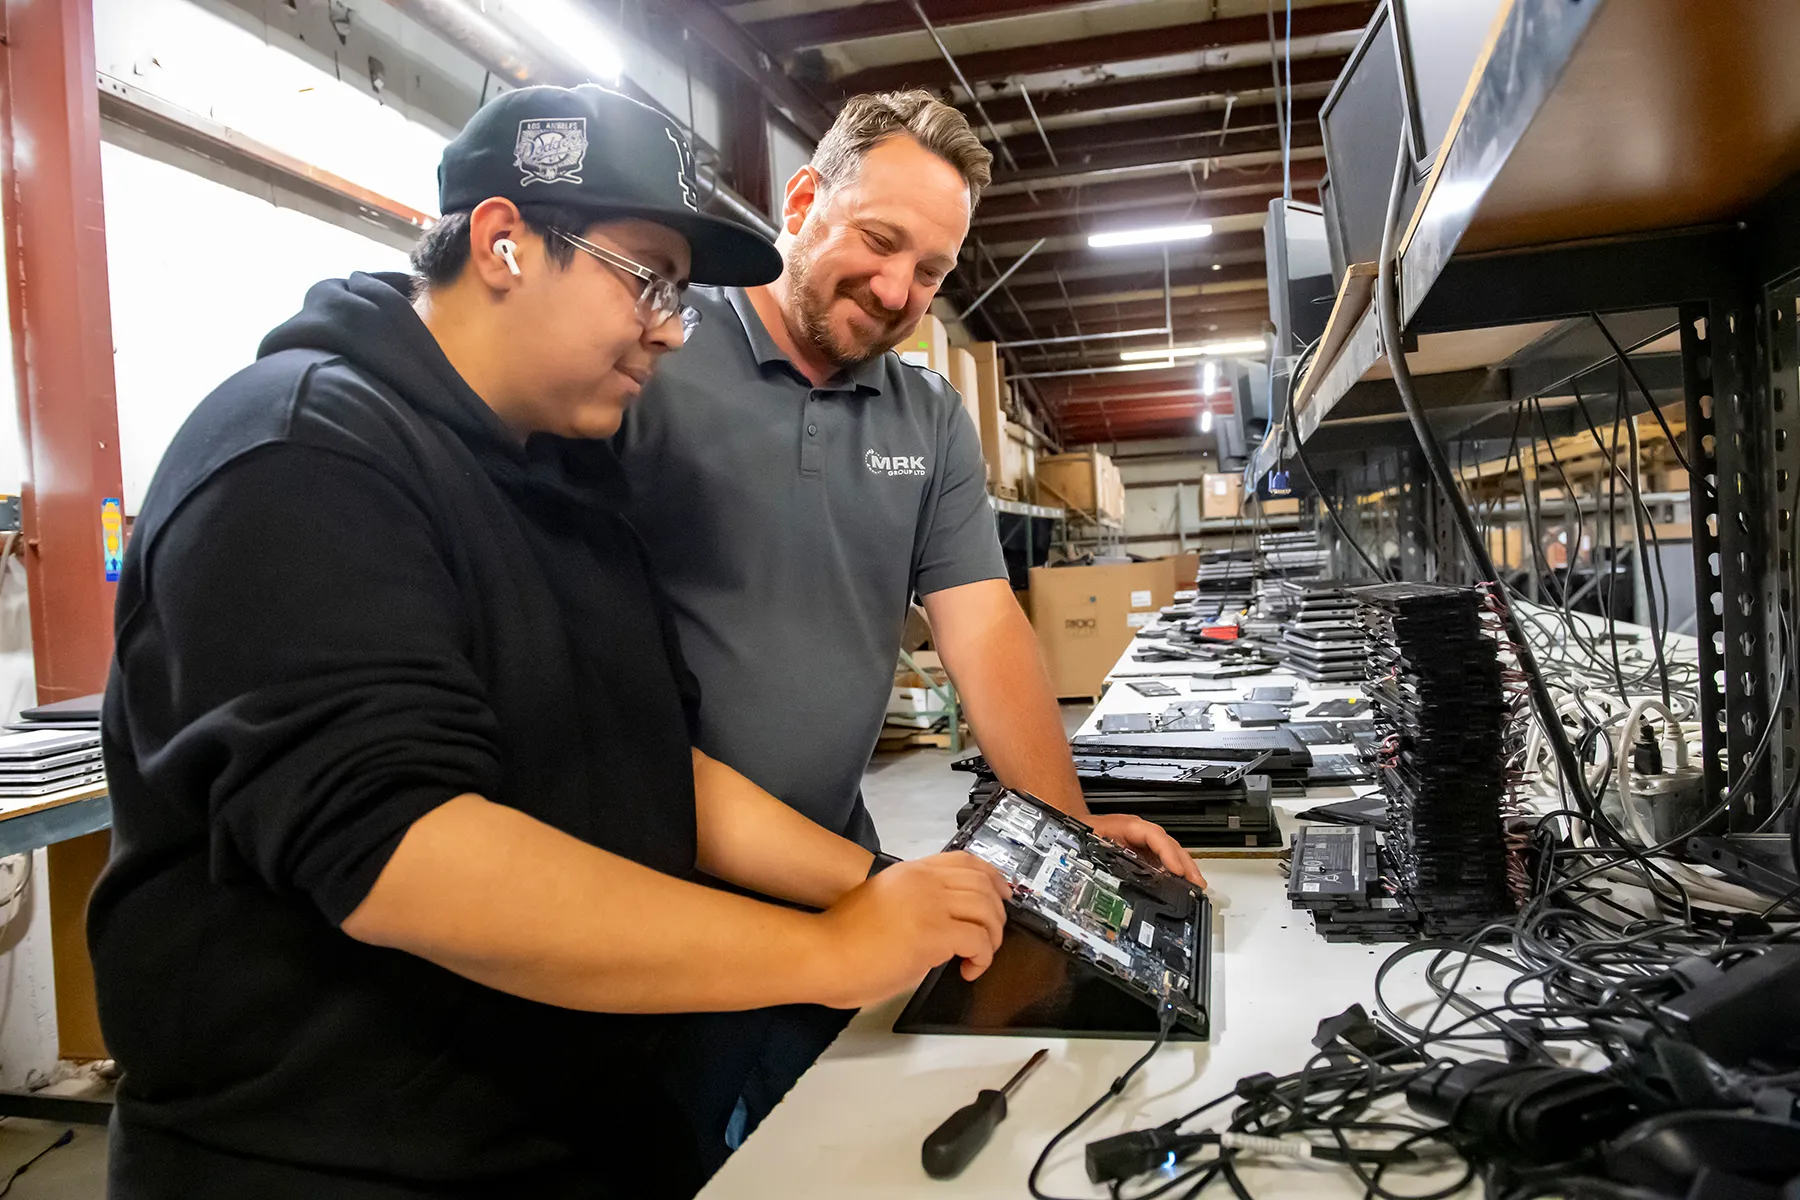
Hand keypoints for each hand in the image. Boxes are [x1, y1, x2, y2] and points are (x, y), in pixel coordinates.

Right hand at [810, 852, 1008, 1007]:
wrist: (821, 952)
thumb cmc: (841, 936)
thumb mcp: (881, 903)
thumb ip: (910, 903)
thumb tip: (934, 921)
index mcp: (910, 871)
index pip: (964, 861)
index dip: (992, 876)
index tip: (1003, 893)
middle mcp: (924, 881)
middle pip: (982, 884)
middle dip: (998, 911)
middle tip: (996, 934)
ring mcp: (930, 905)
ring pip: (986, 910)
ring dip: (993, 936)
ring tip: (980, 956)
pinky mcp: (933, 934)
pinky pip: (978, 941)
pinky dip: (983, 957)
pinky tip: (968, 970)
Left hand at [1086, 813, 1206, 887]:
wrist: (1075, 825)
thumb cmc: (1081, 830)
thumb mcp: (1086, 842)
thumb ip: (1097, 856)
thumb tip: (1100, 881)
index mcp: (1126, 826)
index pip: (1152, 835)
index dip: (1166, 852)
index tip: (1177, 870)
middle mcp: (1139, 833)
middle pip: (1168, 844)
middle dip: (1185, 864)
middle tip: (1197, 883)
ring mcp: (1142, 842)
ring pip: (1169, 852)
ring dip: (1184, 869)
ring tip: (1196, 887)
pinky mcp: (1143, 852)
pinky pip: (1163, 860)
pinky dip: (1175, 872)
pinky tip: (1182, 884)